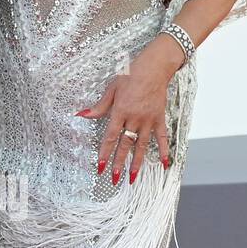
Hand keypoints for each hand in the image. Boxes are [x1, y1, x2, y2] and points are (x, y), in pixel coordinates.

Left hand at [76, 43, 176, 183]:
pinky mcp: (159, 118)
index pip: (110, 137)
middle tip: (114, 179)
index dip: (105, 153)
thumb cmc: (130, 74)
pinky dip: (163, 151)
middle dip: (119, 163)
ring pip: (142, 145)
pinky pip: (162, 138)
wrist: (154, 68)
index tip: (100, 167)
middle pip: (125, 145)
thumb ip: (99, 106)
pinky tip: (164, 164)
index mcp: (120, 111)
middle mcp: (134, 118)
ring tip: (133, 177)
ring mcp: (148, 120)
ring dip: (137, 163)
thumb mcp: (111, 88)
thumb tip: (82, 115)